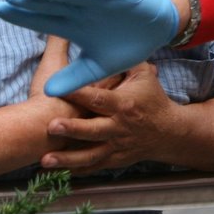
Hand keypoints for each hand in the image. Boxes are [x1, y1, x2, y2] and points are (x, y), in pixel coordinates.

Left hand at [0, 0, 177, 95]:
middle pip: (50, 4)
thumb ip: (74, 77)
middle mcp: (82, 9)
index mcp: (74, 25)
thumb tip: (48, 91)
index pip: (42, 19)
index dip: (21, 15)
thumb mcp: (97, 67)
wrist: (157, 28)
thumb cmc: (125, 43)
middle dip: (28, 1)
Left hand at [40, 63, 173, 172]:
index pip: (98, 99)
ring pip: (90, 155)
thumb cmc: (152, 99)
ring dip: (67, 158)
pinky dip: (76, 170)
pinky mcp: (114, 160)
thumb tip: (106, 41)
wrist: (168, 131)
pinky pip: (93, 167)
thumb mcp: (144, 75)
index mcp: (123, 104)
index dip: (79, 94)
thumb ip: (124, 61)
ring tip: (45, 159)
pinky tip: (57, 172)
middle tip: (51, 127)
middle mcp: (119, 127)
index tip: (59, 90)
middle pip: (93, 129)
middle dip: (72, 129)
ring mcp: (116, 146)